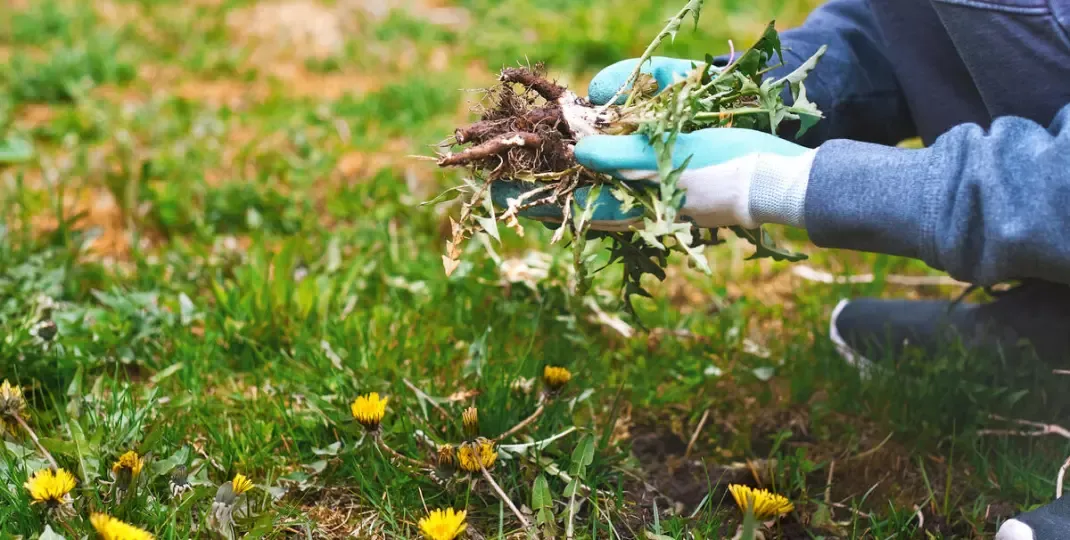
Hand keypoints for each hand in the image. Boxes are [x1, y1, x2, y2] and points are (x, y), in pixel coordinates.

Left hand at [490, 57, 815, 230]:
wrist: (778, 179)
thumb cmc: (727, 170)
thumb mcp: (672, 159)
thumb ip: (623, 155)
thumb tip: (579, 148)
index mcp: (631, 203)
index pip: (567, 203)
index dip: (530, 196)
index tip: (494, 186)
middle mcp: (633, 199)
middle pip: (573, 194)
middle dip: (540, 183)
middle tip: (501, 172)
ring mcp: (648, 189)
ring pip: (593, 182)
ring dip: (564, 172)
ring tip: (532, 161)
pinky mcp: (666, 175)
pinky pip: (620, 172)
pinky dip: (599, 162)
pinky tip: (586, 149)